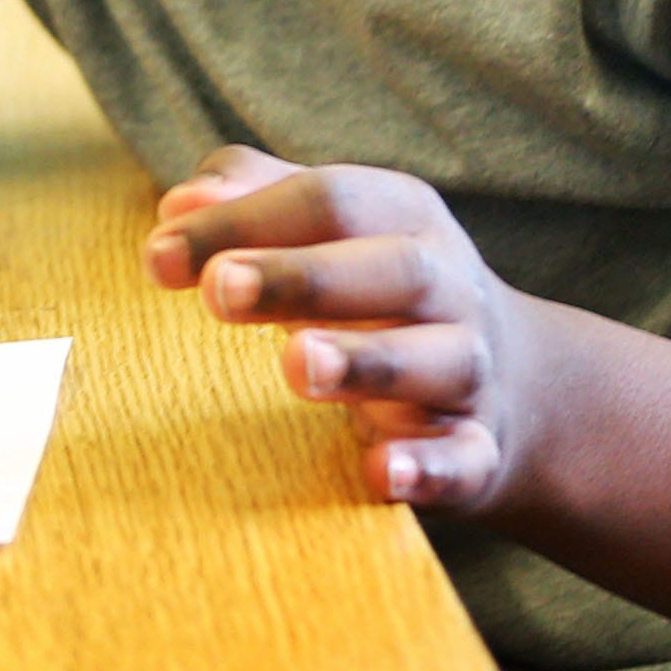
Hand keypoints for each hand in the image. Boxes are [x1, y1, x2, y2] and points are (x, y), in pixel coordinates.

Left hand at [148, 146, 547, 514]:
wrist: (513, 385)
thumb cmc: (371, 289)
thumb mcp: (326, 230)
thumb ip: (251, 198)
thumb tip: (178, 205)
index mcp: (402, 217)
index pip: (328, 201)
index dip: (242, 221)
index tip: (158, 256)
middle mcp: (446, 286)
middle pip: (392, 269)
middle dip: (303, 277)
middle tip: (220, 290)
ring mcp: (470, 370)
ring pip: (438, 361)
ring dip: (366, 362)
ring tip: (297, 365)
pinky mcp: (479, 449)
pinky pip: (464, 458)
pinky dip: (427, 467)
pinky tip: (380, 471)